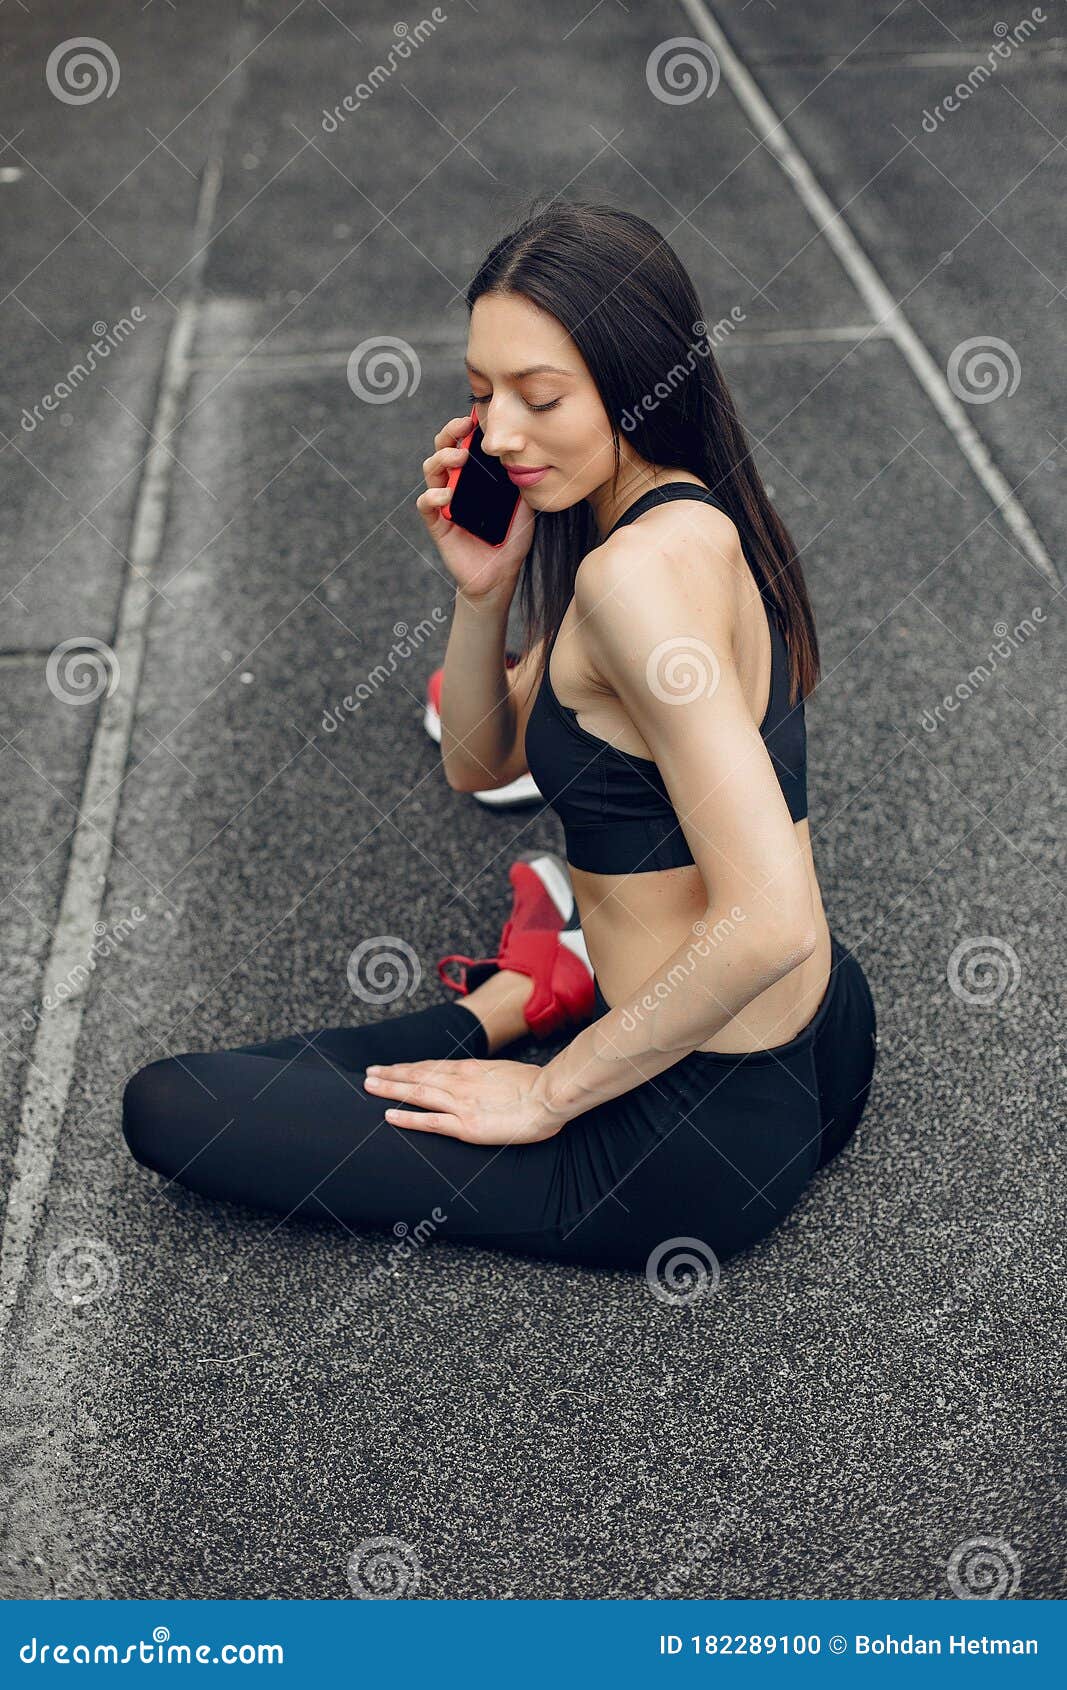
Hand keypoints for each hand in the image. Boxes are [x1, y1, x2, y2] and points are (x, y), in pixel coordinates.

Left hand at [362, 1057, 561, 1144]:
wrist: (549, 1095)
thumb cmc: (535, 1085)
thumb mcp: (503, 1073)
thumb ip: (485, 1077)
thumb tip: (477, 1081)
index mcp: (470, 1069)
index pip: (431, 1066)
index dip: (408, 1067)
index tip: (391, 1067)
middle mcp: (460, 1082)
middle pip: (417, 1075)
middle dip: (391, 1074)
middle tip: (368, 1073)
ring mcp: (461, 1103)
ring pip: (417, 1093)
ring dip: (391, 1089)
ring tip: (370, 1086)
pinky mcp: (467, 1126)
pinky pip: (431, 1121)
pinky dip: (408, 1118)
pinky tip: (390, 1117)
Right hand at [417, 414, 535, 601]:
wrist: (501, 575)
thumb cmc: (511, 539)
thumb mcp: (523, 504)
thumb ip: (520, 480)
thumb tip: (525, 451)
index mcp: (474, 477)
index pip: (464, 444)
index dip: (466, 428)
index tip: (477, 417)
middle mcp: (456, 484)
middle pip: (443, 449)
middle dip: (449, 433)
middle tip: (463, 428)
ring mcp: (444, 503)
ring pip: (431, 471)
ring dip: (441, 458)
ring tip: (458, 458)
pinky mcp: (437, 524)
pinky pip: (426, 504)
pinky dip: (433, 496)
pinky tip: (447, 494)